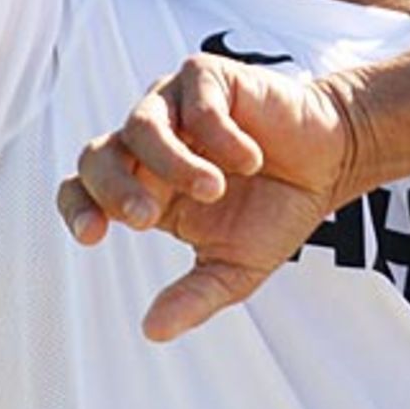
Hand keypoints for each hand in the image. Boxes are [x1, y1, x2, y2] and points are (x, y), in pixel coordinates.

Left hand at [57, 54, 358, 341]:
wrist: (331, 160)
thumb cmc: (278, 207)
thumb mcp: (236, 265)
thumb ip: (194, 296)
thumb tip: (152, 331)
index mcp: (146, 184)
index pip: (86, 186)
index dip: (77, 206)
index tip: (93, 236)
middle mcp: (153, 141)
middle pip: (97, 154)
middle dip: (115, 190)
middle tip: (148, 220)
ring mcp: (178, 104)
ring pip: (141, 124)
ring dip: (173, 164)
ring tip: (214, 189)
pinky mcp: (210, 77)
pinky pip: (195, 100)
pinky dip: (219, 134)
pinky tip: (250, 159)